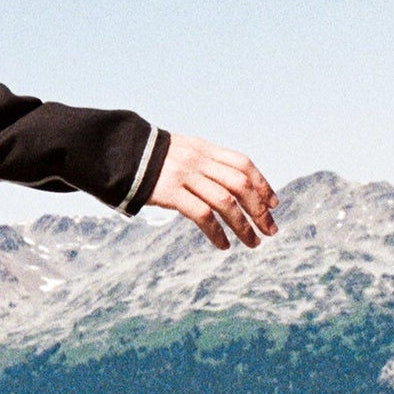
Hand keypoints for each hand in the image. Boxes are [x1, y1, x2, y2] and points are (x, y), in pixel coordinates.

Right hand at [147, 135, 277, 248]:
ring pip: (225, 202)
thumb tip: (229, 185)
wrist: (119, 155)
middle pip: (240, 184)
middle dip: (259, 209)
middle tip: (270, 230)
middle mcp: (199, 161)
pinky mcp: (170, 193)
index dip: (262, 184)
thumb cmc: (150, 160)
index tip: (274, 204)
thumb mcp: (182, 153)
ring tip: (252, 243)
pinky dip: (216, 232)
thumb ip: (204, 164)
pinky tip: (223, 245)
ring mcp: (185, 176)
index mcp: (205, 149)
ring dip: (243, 225)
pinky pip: (202, 215)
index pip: (243, 165)